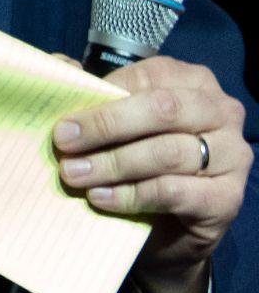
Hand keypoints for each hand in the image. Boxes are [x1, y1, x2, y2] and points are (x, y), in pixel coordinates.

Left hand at [54, 56, 250, 292]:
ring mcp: (232, 156)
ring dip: (112, 164)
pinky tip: (101, 198)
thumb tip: (60, 64)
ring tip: (74, 174)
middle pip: (162, 109)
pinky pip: (173, 191)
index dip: (102, 97)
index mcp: (194, 82)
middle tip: (63, 143)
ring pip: (167, 152)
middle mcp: (221, 112)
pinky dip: (131, 194)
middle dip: (106, 126)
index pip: (148, 78)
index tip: (63, 118)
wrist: (170, 228)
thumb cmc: (142, 161)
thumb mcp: (120, 124)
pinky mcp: (227, 198)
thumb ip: (94, 92)